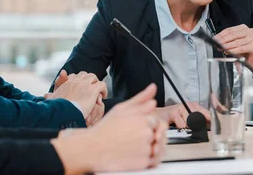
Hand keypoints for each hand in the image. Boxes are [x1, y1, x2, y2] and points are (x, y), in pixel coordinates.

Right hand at [46, 71, 106, 118]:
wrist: (64, 112)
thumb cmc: (57, 109)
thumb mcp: (52, 100)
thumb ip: (50, 96)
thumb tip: (47, 95)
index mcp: (66, 83)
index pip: (74, 76)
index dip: (78, 81)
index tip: (81, 87)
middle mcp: (76, 81)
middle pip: (84, 74)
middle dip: (88, 80)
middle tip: (91, 89)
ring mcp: (84, 84)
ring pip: (93, 77)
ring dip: (96, 83)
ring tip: (98, 92)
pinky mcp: (92, 90)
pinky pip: (102, 85)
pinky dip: (104, 89)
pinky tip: (103, 96)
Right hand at [51, 84, 165, 173]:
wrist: (93, 149)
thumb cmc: (105, 129)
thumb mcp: (122, 108)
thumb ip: (141, 99)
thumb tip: (153, 89)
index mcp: (144, 120)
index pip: (157, 122)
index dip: (147, 125)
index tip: (136, 128)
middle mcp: (147, 135)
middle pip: (158, 135)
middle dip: (149, 136)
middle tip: (133, 138)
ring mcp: (146, 150)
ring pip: (157, 149)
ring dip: (149, 148)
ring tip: (132, 146)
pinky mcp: (143, 164)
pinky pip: (152, 161)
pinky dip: (146, 159)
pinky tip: (133, 154)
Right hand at [154, 102, 210, 128]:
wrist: (158, 116)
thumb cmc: (172, 119)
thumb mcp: (188, 120)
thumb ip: (200, 122)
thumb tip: (210, 127)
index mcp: (195, 106)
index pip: (208, 113)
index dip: (213, 120)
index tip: (217, 126)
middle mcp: (189, 104)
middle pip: (200, 120)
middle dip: (196, 126)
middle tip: (187, 126)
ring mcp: (182, 107)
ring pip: (191, 123)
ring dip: (185, 127)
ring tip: (180, 124)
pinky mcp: (175, 111)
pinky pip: (182, 125)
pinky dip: (179, 127)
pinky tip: (175, 123)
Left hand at [215, 24, 252, 79]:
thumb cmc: (244, 52)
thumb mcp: (234, 44)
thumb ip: (227, 41)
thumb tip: (217, 41)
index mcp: (243, 28)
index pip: (229, 30)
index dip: (220, 35)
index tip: (214, 39)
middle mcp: (249, 31)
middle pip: (232, 35)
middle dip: (223, 40)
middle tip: (216, 44)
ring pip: (236, 42)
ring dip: (227, 46)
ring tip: (221, 48)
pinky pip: (241, 48)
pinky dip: (233, 50)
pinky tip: (228, 51)